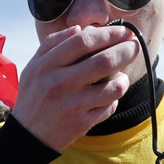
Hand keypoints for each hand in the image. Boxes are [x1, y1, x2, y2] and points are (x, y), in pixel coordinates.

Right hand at [11, 24, 139, 151]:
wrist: (28, 135)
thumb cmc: (33, 95)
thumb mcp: (34, 66)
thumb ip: (53, 43)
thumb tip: (79, 28)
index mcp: (47, 66)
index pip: (83, 41)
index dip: (109, 33)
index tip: (123, 31)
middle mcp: (59, 84)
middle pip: (103, 61)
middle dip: (126, 50)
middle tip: (135, 47)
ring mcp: (71, 106)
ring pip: (112, 87)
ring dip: (123, 79)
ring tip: (122, 76)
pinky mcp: (81, 124)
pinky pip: (109, 108)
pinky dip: (114, 100)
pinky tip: (109, 96)